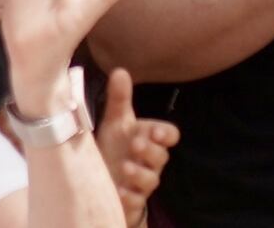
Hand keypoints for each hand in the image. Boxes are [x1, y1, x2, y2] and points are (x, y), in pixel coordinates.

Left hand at [91, 71, 175, 212]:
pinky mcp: (131, 199)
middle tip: (136, 144)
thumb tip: (121, 70)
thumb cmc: (115, 146)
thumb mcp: (115, 122)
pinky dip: (129, 197)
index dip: (165, 134)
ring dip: (140, 174)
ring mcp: (141, 182)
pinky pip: (136, 202)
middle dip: (151, 151)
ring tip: (125, 166)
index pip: (168, 135)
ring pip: (151, 180)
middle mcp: (149, 161)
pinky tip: (119, 192)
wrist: (104, 178)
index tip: (155, 132)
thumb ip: (119, 99)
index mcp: (148, 139)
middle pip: (161, 157)